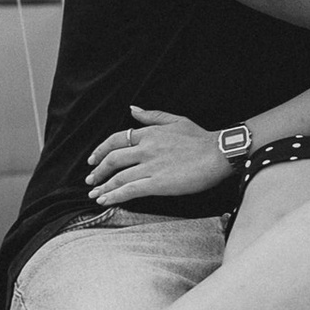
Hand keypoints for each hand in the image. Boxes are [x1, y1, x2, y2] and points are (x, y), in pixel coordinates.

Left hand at [88, 106, 231, 204]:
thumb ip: (152, 116)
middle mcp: (146, 148)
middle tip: (90, 179)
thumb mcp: (176, 120)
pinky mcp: (158, 183)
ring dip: (103, 186)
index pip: (116, 140)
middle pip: (113, 159)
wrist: (219, 153)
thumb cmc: (201, 138)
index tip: (93, 160)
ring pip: (118, 177)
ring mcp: (150, 166)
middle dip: (98, 170)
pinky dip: (114, 196)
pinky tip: (105, 201)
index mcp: (149, 133)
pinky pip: (130, 190)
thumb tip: (132, 109)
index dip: (101, 150)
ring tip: (94, 194)